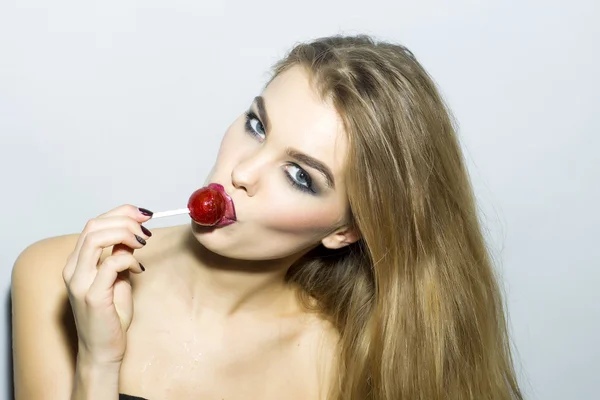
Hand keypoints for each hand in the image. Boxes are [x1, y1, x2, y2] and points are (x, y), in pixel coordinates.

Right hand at [62, 205, 151, 366]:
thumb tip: (131, 234)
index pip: (94, 224)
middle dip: (124, 220)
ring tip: (142, 242)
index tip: (143, 214)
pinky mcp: (92, 296)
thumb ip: (120, 255)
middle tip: (146, 229)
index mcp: (78, 262)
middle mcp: (73, 269)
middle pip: (93, 226)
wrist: (104, 350)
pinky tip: (138, 270)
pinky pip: (110, 264)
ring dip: (124, 233)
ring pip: (95, 238)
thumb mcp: (119, 277)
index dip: (120, 213)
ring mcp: (79, 282)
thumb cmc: (112, 315)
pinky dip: (128, 260)